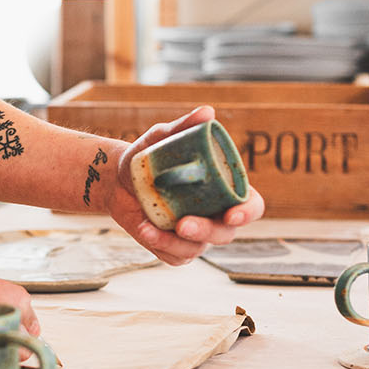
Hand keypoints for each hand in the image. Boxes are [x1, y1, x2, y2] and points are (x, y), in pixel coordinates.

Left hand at [105, 107, 265, 265]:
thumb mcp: (162, 138)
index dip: (247, 212)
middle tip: (184, 224)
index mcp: (224, 189)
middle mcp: (215, 215)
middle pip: (226, 233)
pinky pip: (175, 255)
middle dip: (207, 231)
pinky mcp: (176, 249)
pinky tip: (143, 228)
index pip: (252, 206)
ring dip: (174, 241)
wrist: (116, 178)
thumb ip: (185, 127)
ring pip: (199, 247)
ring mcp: (196, 235)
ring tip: (147, 226)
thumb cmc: (148, 156)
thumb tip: (207, 112)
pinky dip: (159, 244)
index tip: (232, 213)